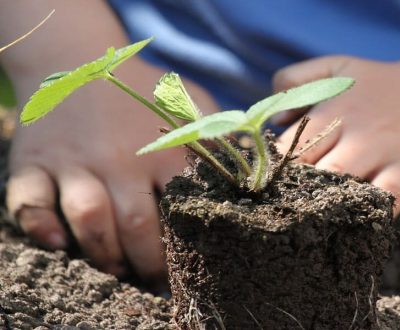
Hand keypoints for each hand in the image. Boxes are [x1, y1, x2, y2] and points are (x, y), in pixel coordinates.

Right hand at [6, 60, 218, 284]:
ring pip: (90, 218)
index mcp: (163, 149)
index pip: (183, 208)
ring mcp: (75, 160)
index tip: (195, 266)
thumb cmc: (141, 91)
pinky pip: (29, 201)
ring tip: (117, 269)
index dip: (191, 246)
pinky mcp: (35, 162)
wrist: (75, 58)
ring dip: (103, 253)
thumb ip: (219, 135)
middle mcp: (119, 157)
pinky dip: (41, 227)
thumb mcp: (189, 103)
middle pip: (137, 224)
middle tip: (155, 280)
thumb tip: (254, 170)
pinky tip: (60, 242)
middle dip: (148, 263)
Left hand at [273, 56, 399, 262]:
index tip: (270, 194)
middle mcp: (375, 139)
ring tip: (346, 236)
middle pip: (335, 175)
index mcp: (345, 114)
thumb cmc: (387, 85)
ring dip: (366, 216)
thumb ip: (297, 79)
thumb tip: (274, 120)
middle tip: (296, 220)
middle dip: (313, 199)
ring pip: (386, 196)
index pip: (300, 150)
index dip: (281, 175)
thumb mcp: (339, 67)